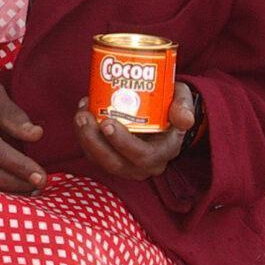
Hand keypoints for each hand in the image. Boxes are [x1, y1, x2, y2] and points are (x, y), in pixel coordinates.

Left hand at [74, 82, 195, 180]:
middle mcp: (143, 165)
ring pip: (100, 160)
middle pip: (115, 163)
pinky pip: (92, 152)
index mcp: (163, 152)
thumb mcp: (183, 100)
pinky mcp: (109, 157)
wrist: (163, 113)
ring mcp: (125, 164)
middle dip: (95, 142)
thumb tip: (183, 118)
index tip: (107, 123)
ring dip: (84, 138)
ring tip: (79, 114)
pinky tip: (81, 112)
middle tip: (84, 118)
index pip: (142, 156)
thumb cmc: (171, 106)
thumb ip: (184, 106)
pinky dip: (82, 135)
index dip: (122, 142)